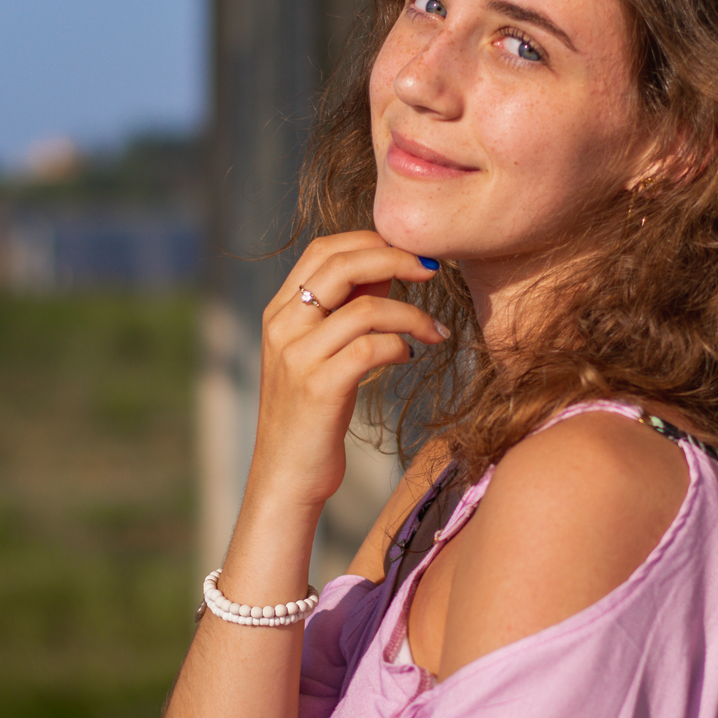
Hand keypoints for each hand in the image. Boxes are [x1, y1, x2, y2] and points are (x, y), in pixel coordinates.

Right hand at [249, 230, 447, 517]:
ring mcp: (298, 356)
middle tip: (435, 269)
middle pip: (342, 264)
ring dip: (412, 314)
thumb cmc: (312, 415)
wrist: (286, 475)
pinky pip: (371, 348)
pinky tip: (411, 355)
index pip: (323, 249)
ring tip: (436, 331)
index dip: (371, 241)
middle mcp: (283, 326)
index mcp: (280, 311)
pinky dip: (400, 345)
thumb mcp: (321, 355)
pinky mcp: (319, 388)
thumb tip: (388, 269)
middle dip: (396, 259)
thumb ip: (345, 311)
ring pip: (366, 308)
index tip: (412, 253)